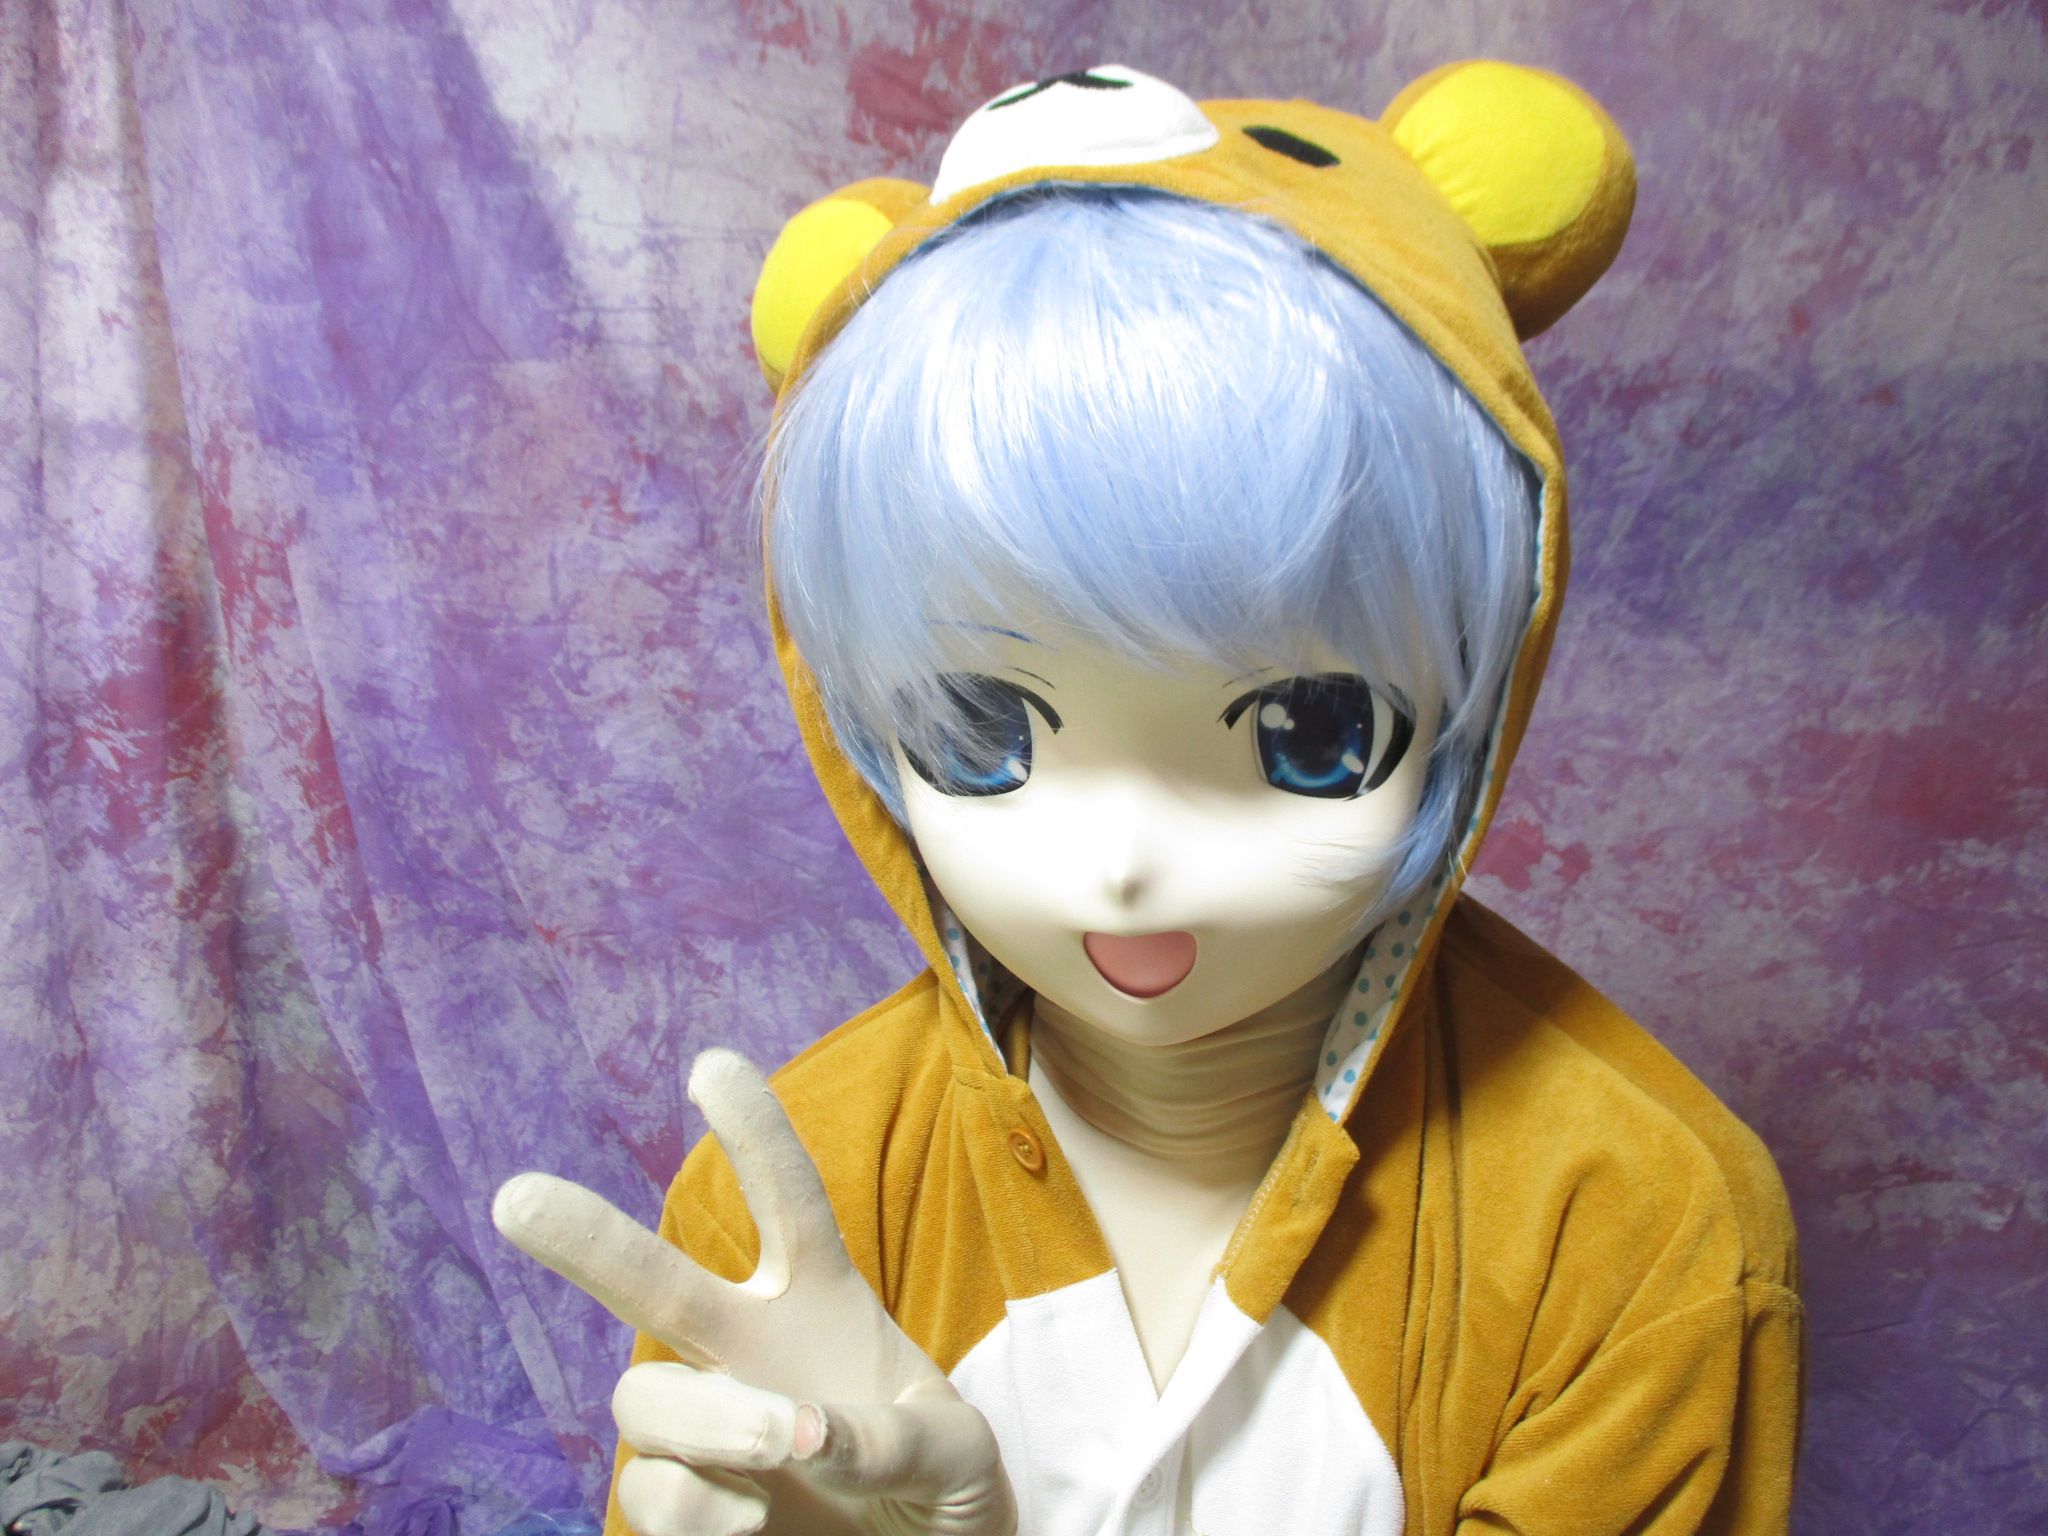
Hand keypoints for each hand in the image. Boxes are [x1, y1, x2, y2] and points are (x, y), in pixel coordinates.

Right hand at [493, 1049, 1015, 1535]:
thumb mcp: (956, 1452)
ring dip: (706, 1415)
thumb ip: (893, 1435)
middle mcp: (747, 1348)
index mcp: (819, 1300)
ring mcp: (708, 1427)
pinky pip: (651, 1490)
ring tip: (782, 1441)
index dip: (754, 1133)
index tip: (712, 1064)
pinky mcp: (685, 1505)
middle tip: (518, 1199)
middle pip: (653, 1281)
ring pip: (643, 1395)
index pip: (785, 1198)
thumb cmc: (945, 1487)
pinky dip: (697, 1504)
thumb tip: (805, 1433)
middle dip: (586, 1237)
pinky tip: (755, 1516)